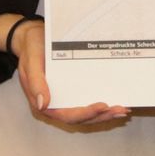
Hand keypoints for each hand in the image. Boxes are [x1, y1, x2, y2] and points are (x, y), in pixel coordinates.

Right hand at [0, 15, 129, 128]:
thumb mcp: (31, 62)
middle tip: (121, 111)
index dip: (85, 113)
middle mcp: (54, 104)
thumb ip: (36, 82)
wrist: (32, 37)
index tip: (103, 106)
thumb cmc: (32, 48)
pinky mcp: (71, 92)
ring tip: (123, 111)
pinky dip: (101, 107)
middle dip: (100, 116)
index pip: (65, 115)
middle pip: (79, 118)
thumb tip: (43, 104)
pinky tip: (116, 104)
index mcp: (42, 101)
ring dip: (104, 114)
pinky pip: (86, 102)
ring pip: (85, 114)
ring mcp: (64, 99)